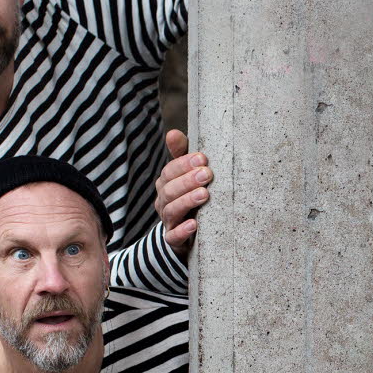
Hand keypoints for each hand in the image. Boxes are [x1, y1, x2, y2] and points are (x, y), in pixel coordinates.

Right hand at [155, 129, 211, 257]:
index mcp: (166, 184)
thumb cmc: (189, 196)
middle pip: (170, 189)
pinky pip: (174, 236)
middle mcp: (164, 201)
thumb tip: (172, 133)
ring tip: (204, 195)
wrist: (185, 234)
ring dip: (187, 201)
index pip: (169, 171)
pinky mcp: (174, 240)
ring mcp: (169, 221)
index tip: (203, 158)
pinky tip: (195, 225)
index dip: (184, 164)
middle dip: (188, 181)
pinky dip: (182, 231)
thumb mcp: (186, 175)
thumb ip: (181, 155)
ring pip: (172, 210)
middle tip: (207, 174)